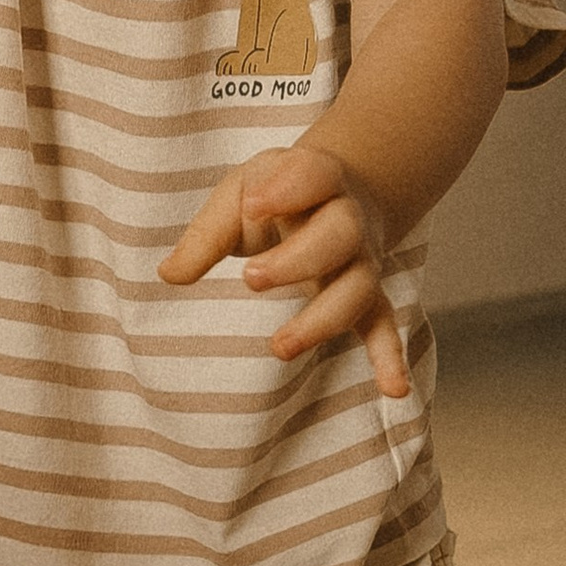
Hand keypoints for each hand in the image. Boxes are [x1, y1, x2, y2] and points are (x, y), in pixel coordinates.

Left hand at [157, 139, 409, 396]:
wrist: (331, 194)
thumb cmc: (272, 196)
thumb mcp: (236, 196)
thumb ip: (207, 233)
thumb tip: (170, 275)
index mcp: (316, 179)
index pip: (313, 175)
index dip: (289, 188)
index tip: (255, 204)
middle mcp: (348, 219)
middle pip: (340, 235)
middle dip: (298, 260)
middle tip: (251, 279)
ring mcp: (360, 260)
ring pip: (358, 288)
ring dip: (323, 319)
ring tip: (279, 347)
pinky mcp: (364, 296)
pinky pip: (382, 325)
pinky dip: (389, 357)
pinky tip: (394, 390)